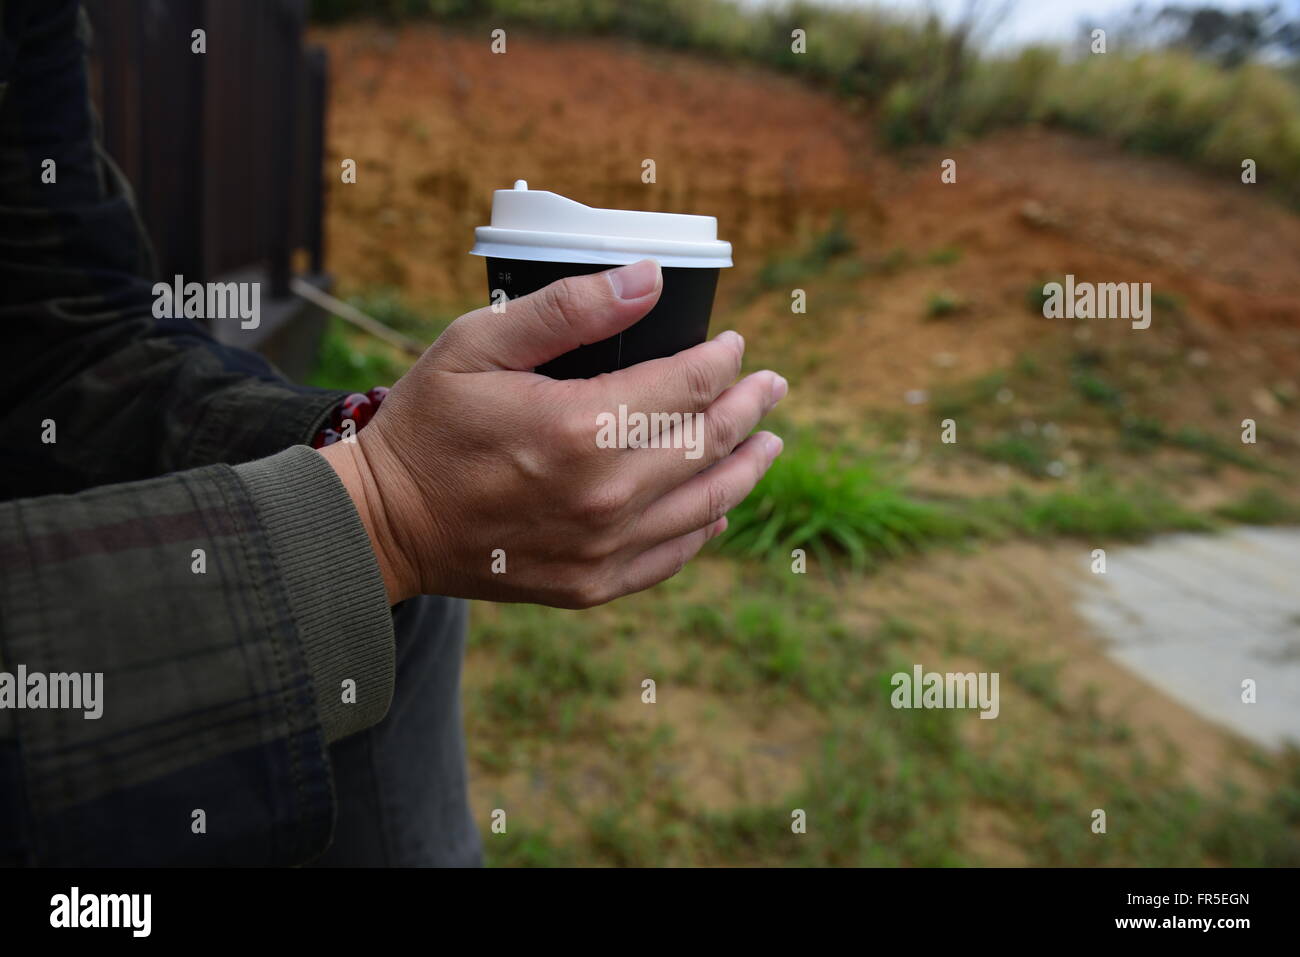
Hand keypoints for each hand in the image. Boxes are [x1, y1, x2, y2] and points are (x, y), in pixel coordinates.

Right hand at [320, 259, 785, 606]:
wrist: (385, 524)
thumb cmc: (428, 424)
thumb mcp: (480, 342)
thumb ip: (569, 308)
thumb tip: (649, 279)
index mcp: (582, 427)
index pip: (688, 384)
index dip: (722, 360)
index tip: (734, 344)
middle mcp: (606, 494)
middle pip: (708, 443)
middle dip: (750, 408)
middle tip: (773, 387)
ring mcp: (603, 547)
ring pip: (706, 503)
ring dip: (746, 468)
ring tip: (769, 445)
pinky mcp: (593, 583)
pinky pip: (673, 555)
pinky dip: (705, 527)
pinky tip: (718, 509)